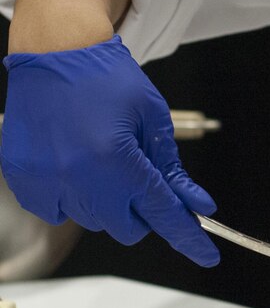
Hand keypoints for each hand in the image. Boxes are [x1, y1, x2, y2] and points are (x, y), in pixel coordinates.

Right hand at [1, 36, 219, 265]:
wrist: (56, 52)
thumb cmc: (108, 78)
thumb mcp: (153, 119)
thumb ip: (171, 169)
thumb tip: (196, 205)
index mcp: (115, 159)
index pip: (161, 212)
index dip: (188, 236)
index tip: (207, 256)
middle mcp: (78, 176)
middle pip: (126, 227)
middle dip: (143, 211)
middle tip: (143, 179)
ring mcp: (47, 180)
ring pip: (94, 220)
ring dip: (108, 201)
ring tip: (104, 157)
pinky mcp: (24, 179)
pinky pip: (60, 209)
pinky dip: (75, 196)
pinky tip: (77, 162)